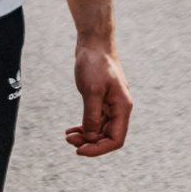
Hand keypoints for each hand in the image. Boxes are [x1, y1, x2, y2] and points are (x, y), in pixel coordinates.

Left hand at [67, 39, 132, 159]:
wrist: (93, 41)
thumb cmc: (95, 63)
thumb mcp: (91, 91)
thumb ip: (92, 116)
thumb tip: (91, 137)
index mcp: (122, 107)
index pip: (115, 140)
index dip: (99, 149)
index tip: (80, 150)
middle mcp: (119, 108)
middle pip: (108, 136)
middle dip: (90, 142)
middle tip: (70, 142)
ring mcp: (111, 104)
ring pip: (100, 129)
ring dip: (86, 136)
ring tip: (68, 137)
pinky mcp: (102, 99)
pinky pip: (95, 119)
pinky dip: (85, 126)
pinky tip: (72, 129)